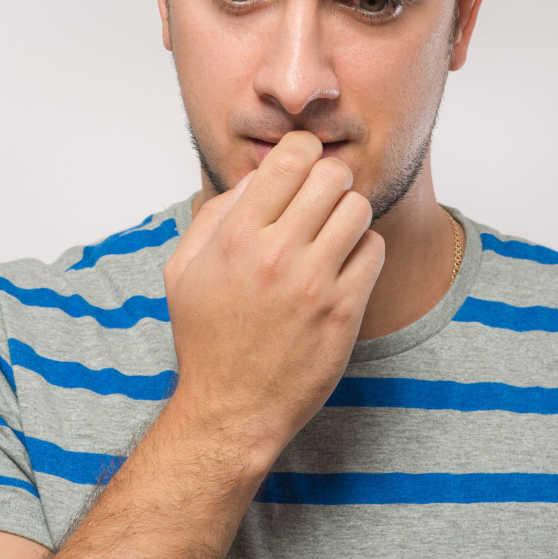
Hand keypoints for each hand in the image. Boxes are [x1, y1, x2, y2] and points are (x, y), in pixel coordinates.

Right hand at [163, 131, 384, 460]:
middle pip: (332, 174)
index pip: (290, 157)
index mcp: (237, 236)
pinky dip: (363, 250)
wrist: (233, 408)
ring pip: (358, 208)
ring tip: (333, 232)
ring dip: (348, 213)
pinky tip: (343, 265)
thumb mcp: (184, 268)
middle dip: (329, 178)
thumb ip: (216, 213)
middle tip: (322, 197)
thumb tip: (259, 177)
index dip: (303, 149)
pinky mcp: (344, 311)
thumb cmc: (207, 337)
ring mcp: (314, 284)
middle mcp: (277, 254)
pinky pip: (374, 250)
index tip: (303, 163)